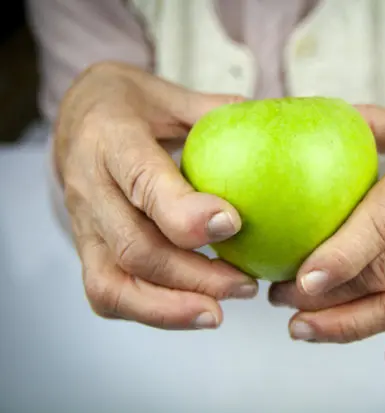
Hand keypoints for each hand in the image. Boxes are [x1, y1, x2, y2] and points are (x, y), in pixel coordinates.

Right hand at [55, 62, 257, 329]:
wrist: (75, 119)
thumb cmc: (129, 106)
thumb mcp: (168, 94)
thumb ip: (214, 111)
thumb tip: (271, 120)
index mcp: (111, 139)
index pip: (143, 182)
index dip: (184, 212)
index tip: (232, 224)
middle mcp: (89, 187)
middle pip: (135, 247)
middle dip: (194, 274)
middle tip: (245, 284)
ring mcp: (83, 224)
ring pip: (114, 282)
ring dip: (172, 306)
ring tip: (221, 311)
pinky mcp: (86, 249)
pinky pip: (107, 293)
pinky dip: (151, 312)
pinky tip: (195, 311)